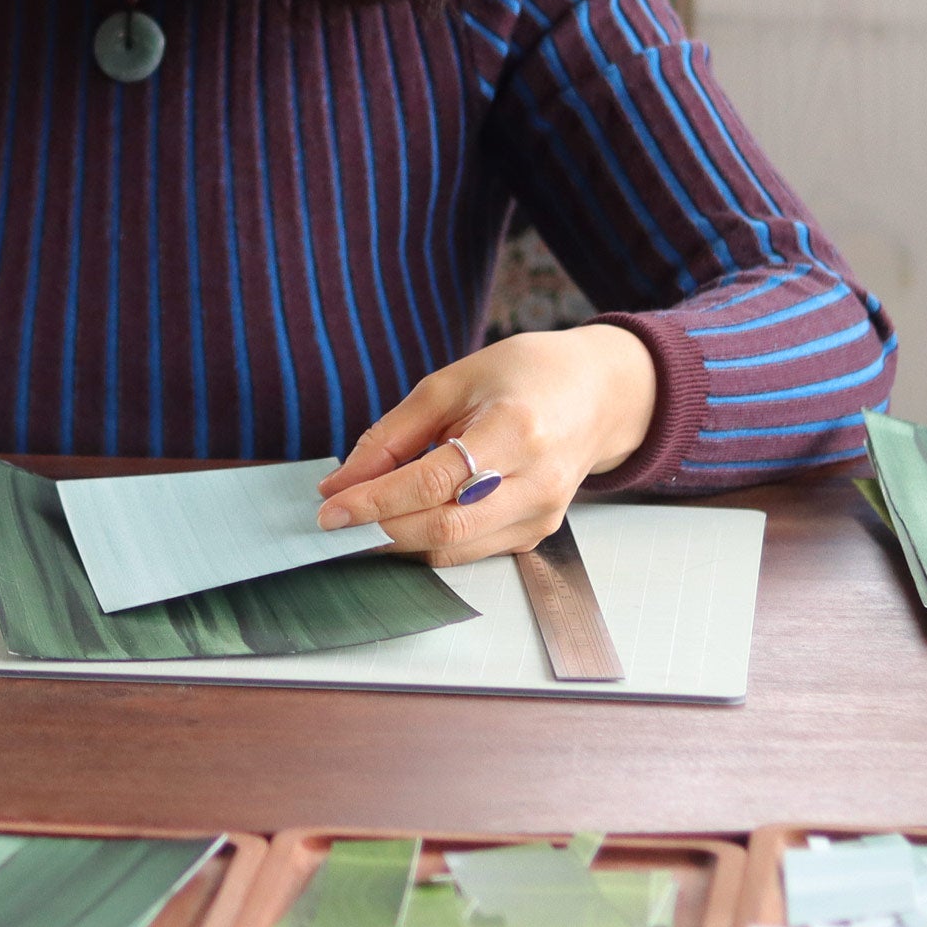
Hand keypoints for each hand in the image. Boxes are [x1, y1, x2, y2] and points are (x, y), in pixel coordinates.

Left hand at [313, 325, 657, 565]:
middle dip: (379, 528)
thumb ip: (392, 436)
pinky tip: (404, 518)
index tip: (329, 508)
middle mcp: (536, 482)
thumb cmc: (524, 376)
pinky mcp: (537, 534)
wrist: (598, 393)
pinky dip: (428, 539)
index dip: (374, 501)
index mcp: (515, 432)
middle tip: (334, 521)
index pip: (432, 483)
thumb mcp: (450, 384)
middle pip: (443, 527)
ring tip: (361, 518)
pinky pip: (470, 550)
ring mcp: (542, 516)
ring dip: (398, 540)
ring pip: (453, 549)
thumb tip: (340, 483)